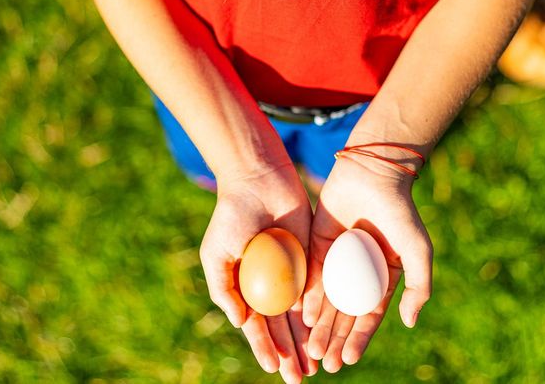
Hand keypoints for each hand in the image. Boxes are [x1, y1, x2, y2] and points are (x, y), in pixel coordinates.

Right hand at [200, 162, 317, 381]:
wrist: (259, 180)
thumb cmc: (232, 215)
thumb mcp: (217, 253)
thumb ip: (223, 289)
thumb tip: (240, 323)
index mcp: (246, 287)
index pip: (256, 325)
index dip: (264, 347)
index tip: (271, 367)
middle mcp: (271, 285)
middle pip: (282, 327)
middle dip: (289, 354)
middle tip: (298, 379)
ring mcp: (293, 273)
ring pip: (302, 315)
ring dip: (307, 342)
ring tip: (315, 366)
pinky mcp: (313, 259)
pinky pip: (319, 290)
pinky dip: (322, 313)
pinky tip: (327, 331)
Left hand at [302, 149, 431, 372]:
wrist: (374, 173)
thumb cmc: (400, 212)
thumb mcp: (417, 250)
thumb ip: (419, 287)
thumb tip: (409, 323)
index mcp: (384, 277)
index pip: (368, 316)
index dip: (359, 339)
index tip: (347, 359)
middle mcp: (359, 272)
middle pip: (344, 314)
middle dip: (334, 339)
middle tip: (324, 363)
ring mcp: (338, 258)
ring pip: (326, 299)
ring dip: (319, 325)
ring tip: (311, 349)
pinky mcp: (319, 242)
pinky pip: (312, 274)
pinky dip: (308, 296)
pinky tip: (302, 316)